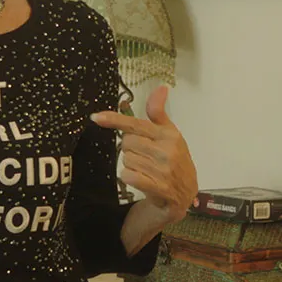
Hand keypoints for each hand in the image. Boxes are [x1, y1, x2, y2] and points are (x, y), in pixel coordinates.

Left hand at [92, 86, 197, 224]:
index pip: (136, 124)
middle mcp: (167, 151)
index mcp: (169, 135)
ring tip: (146, 168)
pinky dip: (129, 177)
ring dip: (130, 164)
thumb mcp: (170, 134)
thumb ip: (159, 113)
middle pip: (127, 142)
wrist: (185, 194)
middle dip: (130, 148)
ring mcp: (163, 170)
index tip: (96, 117)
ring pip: (126, 159)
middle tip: (143, 154)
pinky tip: (141, 179)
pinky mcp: (158, 188)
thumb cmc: (175, 159)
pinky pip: (128, 176)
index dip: (115, 120)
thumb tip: (161, 87)